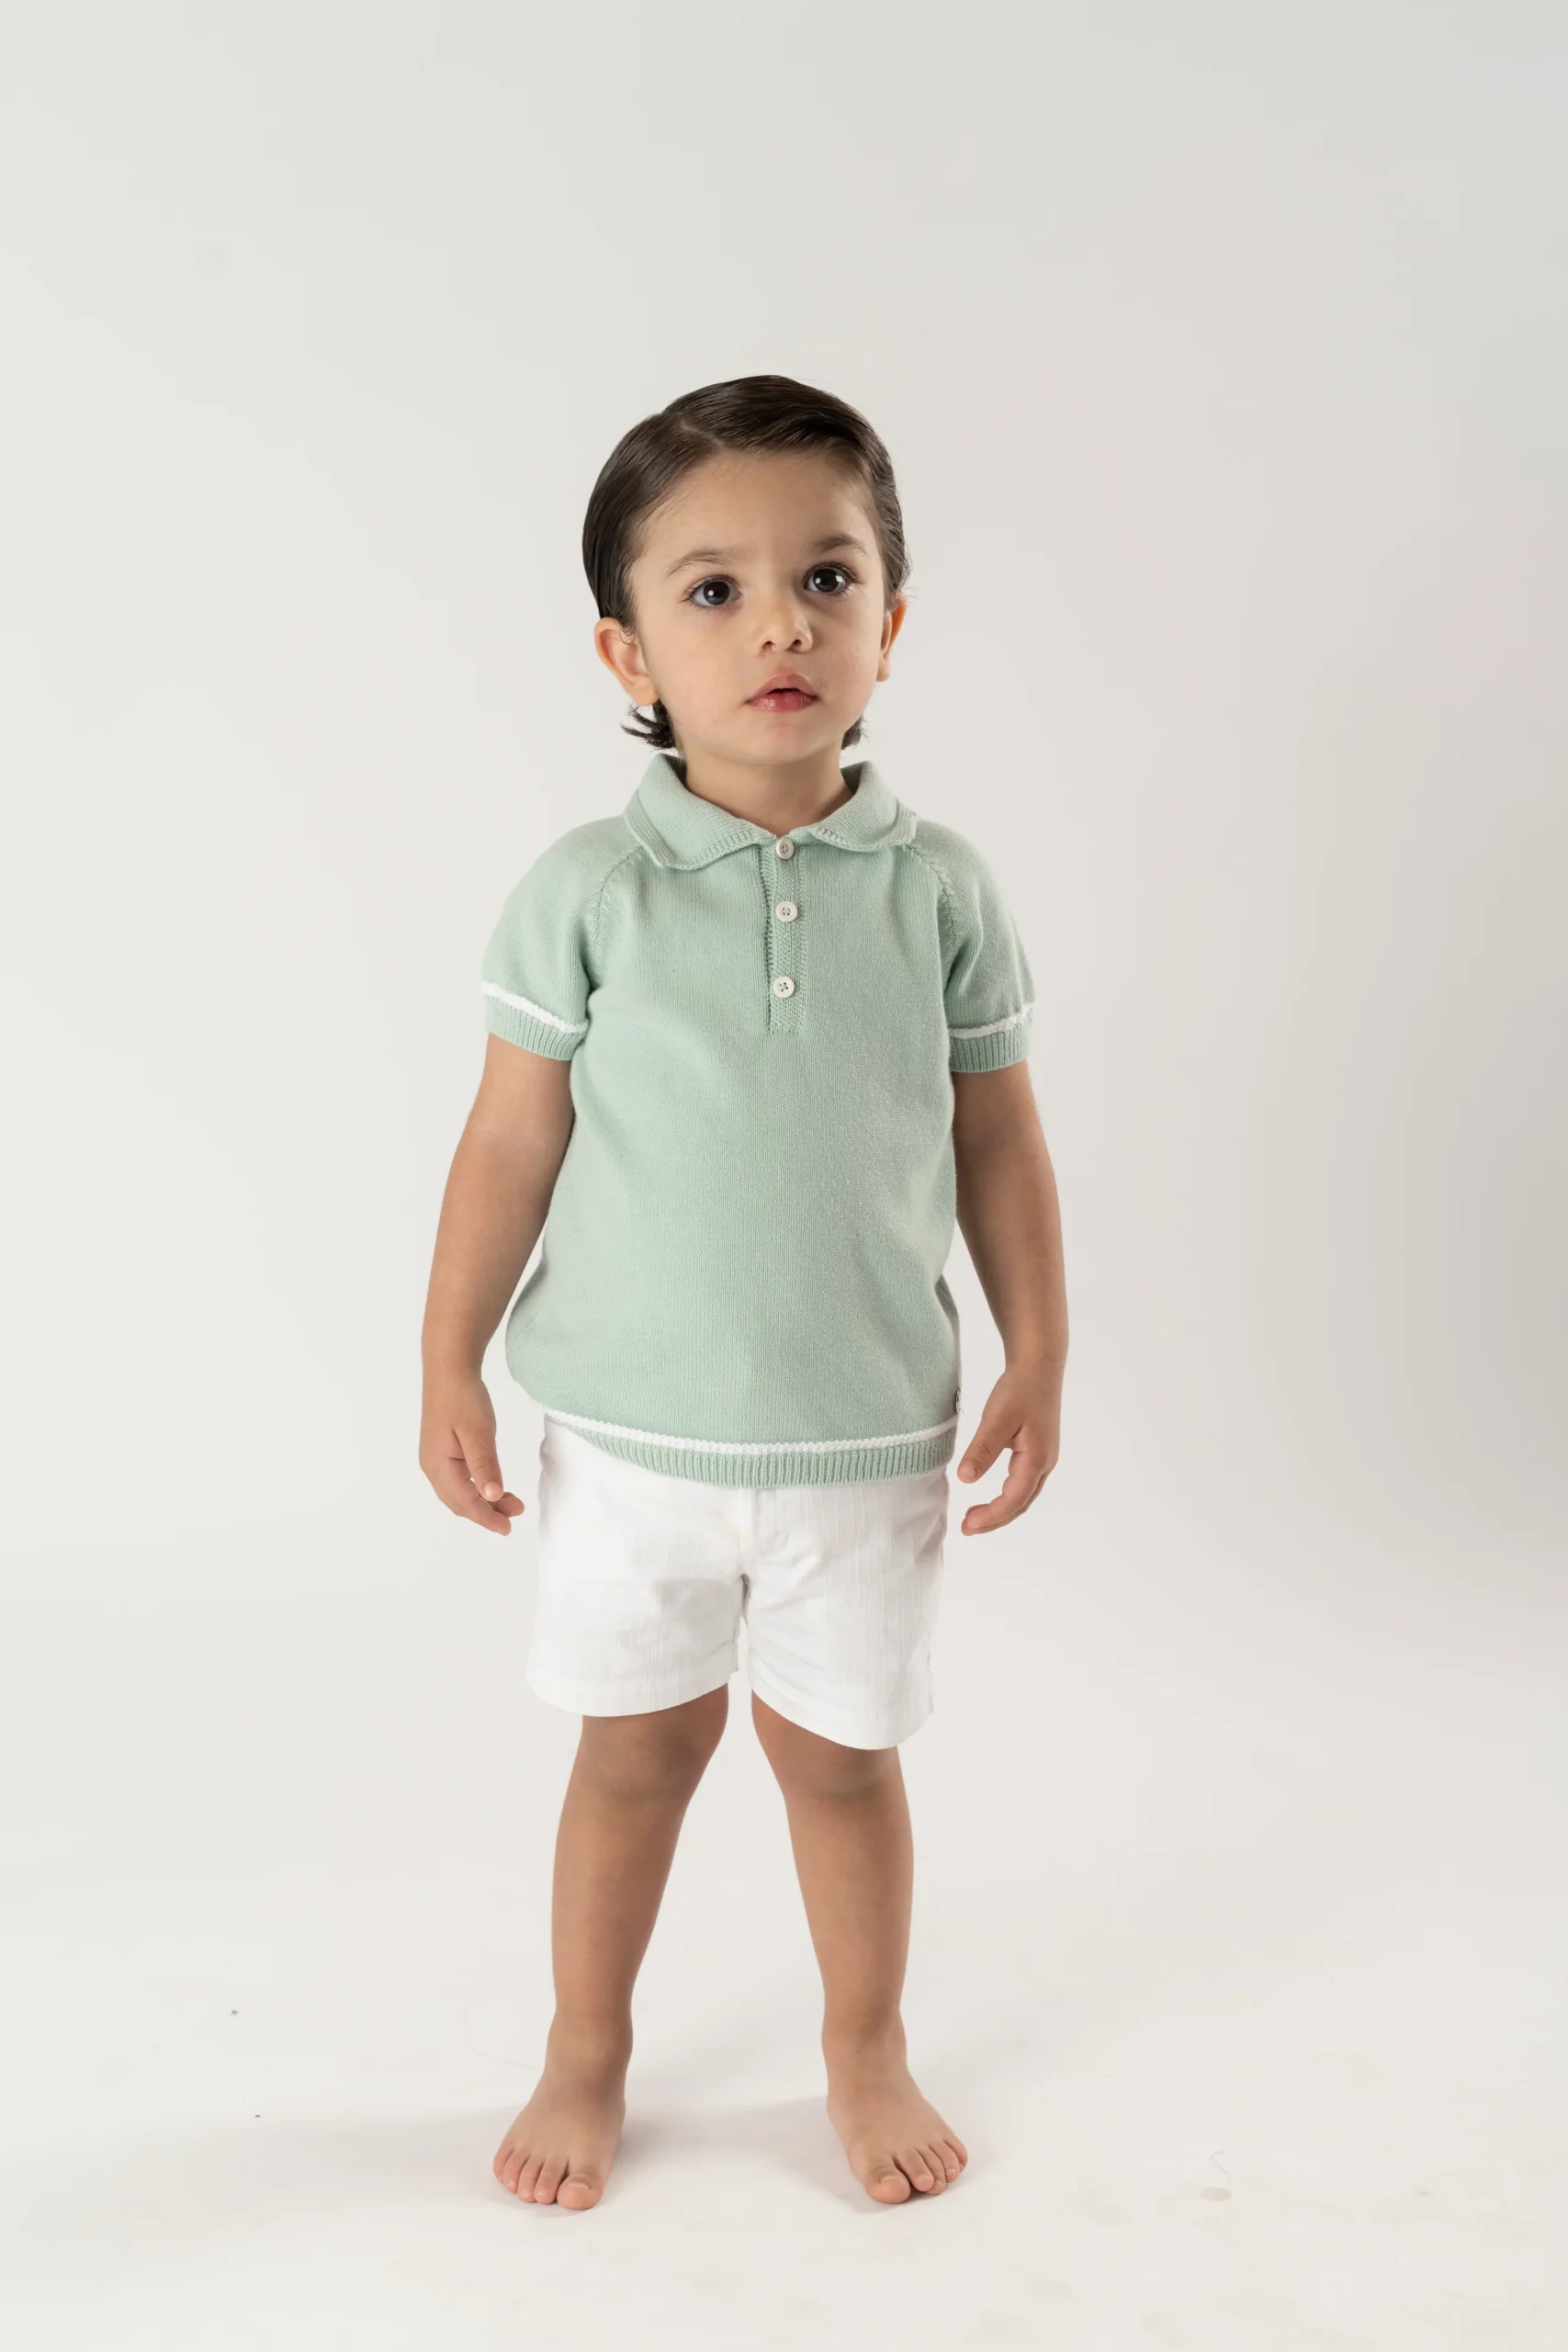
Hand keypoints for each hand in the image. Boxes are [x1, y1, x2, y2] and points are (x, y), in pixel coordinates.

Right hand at [419, 1374, 526, 1535]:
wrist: (449, 1370)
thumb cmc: (463, 1398)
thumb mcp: (478, 1432)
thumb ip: (484, 1466)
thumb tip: (492, 1497)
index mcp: (438, 1466)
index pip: (465, 1503)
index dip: (487, 1518)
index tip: (508, 1528)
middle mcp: (432, 1468)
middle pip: (460, 1503)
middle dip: (487, 1512)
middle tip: (516, 1513)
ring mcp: (435, 1460)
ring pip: (459, 1493)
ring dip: (484, 1502)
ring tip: (512, 1502)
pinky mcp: (442, 1452)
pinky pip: (459, 1481)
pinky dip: (477, 1489)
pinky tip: (493, 1486)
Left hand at [954, 1362, 1061, 1534]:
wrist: (1040, 1365)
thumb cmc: (1019, 1389)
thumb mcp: (997, 1418)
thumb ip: (982, 1449)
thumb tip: (966, 1479)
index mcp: (1037, 1459)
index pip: (1013, 1500)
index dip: (990, 1517)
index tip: (967, 1526)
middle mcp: (1045, 1463)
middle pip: (1021, 1504)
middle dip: (995, 1519)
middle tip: (967, 1527)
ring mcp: (1044, 1457)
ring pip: (1023, 1495)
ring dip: (1001, 1509)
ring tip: (975, 1516)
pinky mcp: (1039, 1450)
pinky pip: (1023, 1483)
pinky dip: (1007, 1496)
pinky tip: (992, 1495)